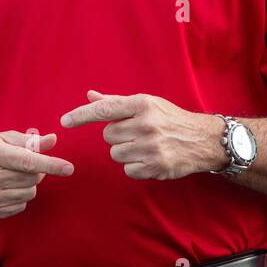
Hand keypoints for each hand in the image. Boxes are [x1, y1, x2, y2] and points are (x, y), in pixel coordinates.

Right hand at [0, 131, 73, 218]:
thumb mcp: (3, 137)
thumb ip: (30, 140)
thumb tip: (53, 140)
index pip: (28, 162)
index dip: (51, 165)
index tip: (69, 168)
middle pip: (32, 179)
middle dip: (36, 171)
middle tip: (25, 164)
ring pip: (29, 194)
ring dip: (28, 185)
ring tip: (13, 176)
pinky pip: (20, 207)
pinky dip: (19, 197)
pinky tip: (6, 188)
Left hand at [60, 90, 223, 180]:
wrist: (202, 140)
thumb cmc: (169, 118)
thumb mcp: (146, 104)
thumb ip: (116, 102)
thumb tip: (89, 96)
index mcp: (142, 104)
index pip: (104, 110)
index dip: (81, 115)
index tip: (65, 122)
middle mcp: (146, 124)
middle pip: (108, 136)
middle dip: (117, 136)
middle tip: (136, 133)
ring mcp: (151, 147)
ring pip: (116, 154)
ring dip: (125, 152)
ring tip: (145, 146)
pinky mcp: (156, 166)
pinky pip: (128, 170)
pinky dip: (135, 166)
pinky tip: (150, 158)